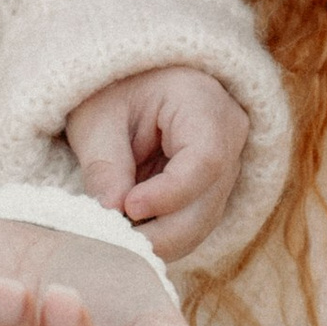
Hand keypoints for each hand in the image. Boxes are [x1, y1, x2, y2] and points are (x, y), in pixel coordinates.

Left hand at [64, 66, 249, 262]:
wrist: (130, 84)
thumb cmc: (114, 91)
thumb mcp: (97, 119)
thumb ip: (104, 165)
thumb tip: (109, 212)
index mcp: (205, 104)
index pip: (206, 159)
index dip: (169, 194)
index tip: (128, 208)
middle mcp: (229, 137)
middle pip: (208, 202)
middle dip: (161, 232)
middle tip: (114, 241)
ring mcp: (225, 168)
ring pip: (203, 223)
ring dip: (159, 241)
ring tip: (115, 240)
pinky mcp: (211, 191)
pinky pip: (192, 225)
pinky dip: (161, 237)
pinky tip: (129, 238)